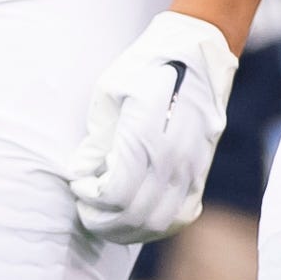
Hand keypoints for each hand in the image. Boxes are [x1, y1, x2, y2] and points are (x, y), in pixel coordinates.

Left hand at [68, 12, 237, 243]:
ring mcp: (192, 167)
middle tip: (85, 203)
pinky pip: (182, 215)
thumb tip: (87, 171)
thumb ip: (97, 139)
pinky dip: (157, 226)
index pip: (113, 193)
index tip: (78, 180)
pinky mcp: (202, 170)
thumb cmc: (147, 65)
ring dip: (127, 229)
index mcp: (146, 135)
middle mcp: (173, 157)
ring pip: (158, 224)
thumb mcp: (109, 92)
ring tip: (107, 215)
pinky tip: (139, 215)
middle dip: (101, 219)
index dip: (88, 195)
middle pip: (133, 215)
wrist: (198, 50)